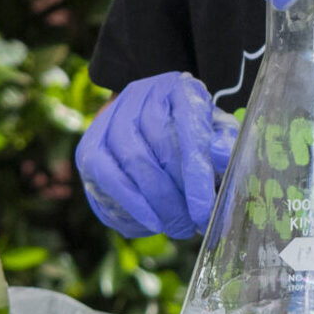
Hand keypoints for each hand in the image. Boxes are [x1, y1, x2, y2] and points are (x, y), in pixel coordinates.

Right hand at [76, 72, 239, 239]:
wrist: (154, 125)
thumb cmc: (195, 134)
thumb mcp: (217, 133)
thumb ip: (225, 143)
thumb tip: (222, 156)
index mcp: (176, 87)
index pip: (186, 126)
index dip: (195, 172)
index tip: (205, 209)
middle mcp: (137, 96)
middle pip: (153, 146)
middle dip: (174, 194)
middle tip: (192, 224)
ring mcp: (107, 120)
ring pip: (127, 163)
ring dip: (153, 203)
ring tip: (177, 226)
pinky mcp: (88, 147)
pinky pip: (104, 179)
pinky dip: (129, 206)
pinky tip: (151, 223)